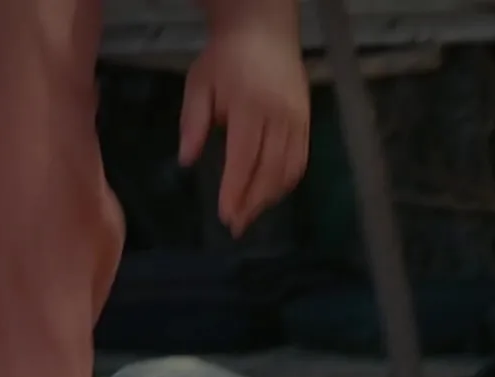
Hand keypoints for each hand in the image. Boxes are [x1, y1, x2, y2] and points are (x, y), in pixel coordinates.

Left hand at [179, 20, 309, 236]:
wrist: (265, 32)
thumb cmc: (225, 58)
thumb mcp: (199, 83)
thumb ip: (193, 122)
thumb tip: (187, 159)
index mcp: (251, 107)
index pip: (245, 158)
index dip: (236, 190)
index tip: (225, 215)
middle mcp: (280, 117)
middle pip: (270, 171)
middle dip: (253, 203)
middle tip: (236, 226)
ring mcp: (298, 121)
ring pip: (288, 171)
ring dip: (270, 197)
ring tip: (250, 213)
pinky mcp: (307, 123)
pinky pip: (300, 161)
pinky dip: (285, 183)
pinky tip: (269, 194)